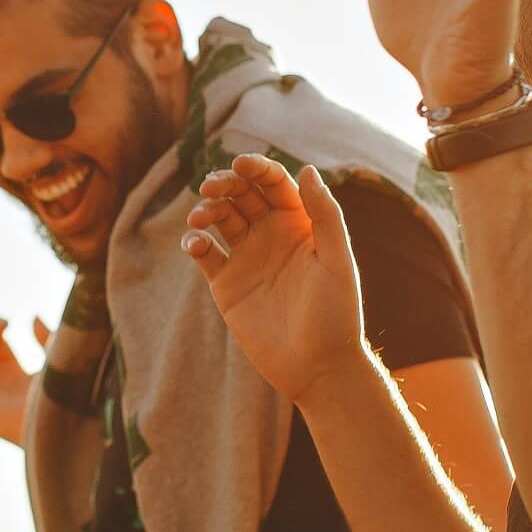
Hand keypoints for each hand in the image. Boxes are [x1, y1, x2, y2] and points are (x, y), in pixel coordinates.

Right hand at [180, 156, 367, 405]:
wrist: (317, 367)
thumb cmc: (337, 315)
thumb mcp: (337, 261)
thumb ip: (325, 215)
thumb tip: (307, 169)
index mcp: (300, 224)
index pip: (274, 183)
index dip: (257, 168)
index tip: (240, 164)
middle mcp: (271, 235)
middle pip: (242, 194)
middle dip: (225, 183)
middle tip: (212, 186)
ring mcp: (247, 258)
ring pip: (219, 218)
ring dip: (206, 209)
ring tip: (200, 217)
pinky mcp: (226, 283)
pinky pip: (204, 253)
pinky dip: (194, 242)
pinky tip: (195, 245)